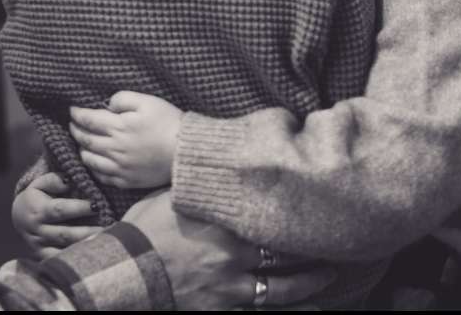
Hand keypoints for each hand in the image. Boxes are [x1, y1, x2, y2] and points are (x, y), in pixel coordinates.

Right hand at [11, 173, 101, 258]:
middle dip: (87, 232)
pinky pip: (58, 260)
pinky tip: (91, 256)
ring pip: (63, 250)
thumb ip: (54, 180)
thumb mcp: (41, 183)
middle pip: (64, 234)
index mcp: (38, 210)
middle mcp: (38, 231)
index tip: (97, 205)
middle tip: (109, 228)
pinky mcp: (42, 256)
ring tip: (105, 242)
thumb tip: (69, 180)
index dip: (78, 208)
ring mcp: (39, 246)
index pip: (60, 210)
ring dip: (84, 247)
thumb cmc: (37, 195)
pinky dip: (74, 260)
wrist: (18, 216)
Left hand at [70, 91, 181, 188]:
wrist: (185, 152)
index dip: (77, 113)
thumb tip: (108, 104)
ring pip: (89, 159)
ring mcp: (119, 167)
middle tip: (73, 124)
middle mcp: (114, 148)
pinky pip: (102, 176)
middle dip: (76, 130)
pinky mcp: (126, 180)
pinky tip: (95, 162)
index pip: (89, 119)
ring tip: (82, 142)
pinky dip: (94, 167)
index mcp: (118, 127)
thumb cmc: (169, 123)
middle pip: (86, 139)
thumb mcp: (149, 101)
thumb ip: (124, 99)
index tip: (73, 109)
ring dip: (82, 149)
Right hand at [124, 190, 336, 309]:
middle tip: (338, 246)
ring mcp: (229, 288)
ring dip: (308, 285)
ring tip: (329, 279)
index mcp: (227, 222)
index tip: (321, 208)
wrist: (122, 272)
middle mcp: (235, 256)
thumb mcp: (177, 195)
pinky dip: (284, 312)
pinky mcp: (218, 309)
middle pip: (286, 254)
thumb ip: (206, 186)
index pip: (274, 217)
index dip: (301, 215)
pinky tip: (309, 309)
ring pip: (280, 289)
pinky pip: (257, 314)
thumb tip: (224, 161)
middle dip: (313, 252)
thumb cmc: (147, 227)